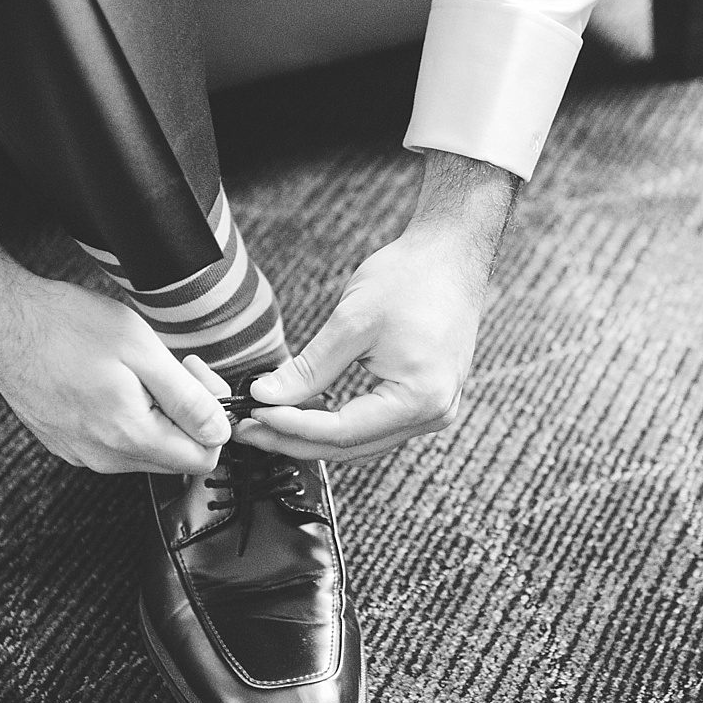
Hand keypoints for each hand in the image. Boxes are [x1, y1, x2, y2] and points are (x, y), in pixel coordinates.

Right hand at [0, 235, 230, 473]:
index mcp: (128, 437)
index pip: (202, 460)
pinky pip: (115, 443)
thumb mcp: (141, 349)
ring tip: (140, 370)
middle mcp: (104, 457)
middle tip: (175, 367)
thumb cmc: (66, 325)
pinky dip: (127, 417)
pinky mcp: (64, 443)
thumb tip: (220, 431)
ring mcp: (80, 453)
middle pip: (175, 458)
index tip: (200, 381)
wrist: (1, 320)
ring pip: (145, 450)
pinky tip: (113, 380)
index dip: (214, 420)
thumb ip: (186, 397)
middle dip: (188, 417)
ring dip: (157, 415)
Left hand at [238, 151, 517, 461]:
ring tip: (270, 423)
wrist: (453, 255)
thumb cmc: (411, 278)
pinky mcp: (429, 400)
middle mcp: (434, 414)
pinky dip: (341, 425)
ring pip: (363, 444)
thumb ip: (309, 368)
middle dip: (296, 441)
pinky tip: (308, 413)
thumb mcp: (352, 322)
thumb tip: (265, 396)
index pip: (342, 431)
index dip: (291, 427)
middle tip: (249, 428)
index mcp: (420, 397)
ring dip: (316, 438)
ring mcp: (436, 410)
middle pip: (351, 447)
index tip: (253, 416)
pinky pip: (378, 428)